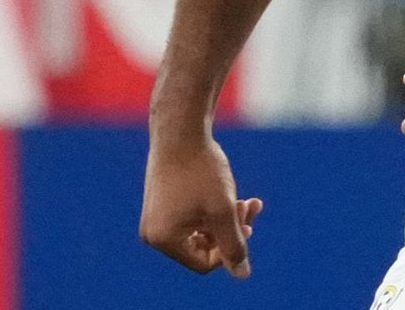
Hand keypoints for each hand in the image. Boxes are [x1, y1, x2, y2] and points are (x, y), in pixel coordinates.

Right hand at [139, 136, 262, 277]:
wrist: (181, 129)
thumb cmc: (201, 170)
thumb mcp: (223, 210)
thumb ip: (234, 244)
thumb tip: (242, 274)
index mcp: (163, 239)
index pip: (204, 262)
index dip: (230, 248)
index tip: (248, 224)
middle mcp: (154, 232)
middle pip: (203, 245)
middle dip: (231, 228)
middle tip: (250, 206)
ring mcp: (157, 215)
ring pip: (202, 228)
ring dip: (227, 216)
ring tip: (247, 199)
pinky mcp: (163, 200)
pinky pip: (193, 214)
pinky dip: (214, 205)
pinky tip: (231, 189)